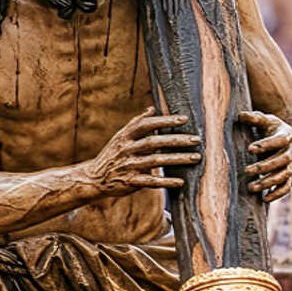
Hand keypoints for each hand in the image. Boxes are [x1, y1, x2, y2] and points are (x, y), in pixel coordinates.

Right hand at [86, 109, 200, 195]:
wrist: (95, 178)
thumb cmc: (113, 155)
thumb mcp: (120, 137)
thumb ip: (136, 124)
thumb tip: (152, 109)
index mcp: (124, 136)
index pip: (146, 124)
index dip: (165, 121)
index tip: (184, 119)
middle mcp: (126, 149)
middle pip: (154, 142)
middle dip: (177, 140)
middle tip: (196, 139)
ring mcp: (128, 165)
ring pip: (156, 161)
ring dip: (178, 159)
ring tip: (196, 157)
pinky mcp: (130, 182)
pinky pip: (151, 181)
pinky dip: (166, 181)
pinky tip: (180, 182)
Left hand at [240, 110, 291, 201]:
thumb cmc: (281, 131)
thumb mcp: (270, 122)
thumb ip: (255, 118)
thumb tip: (239, 115)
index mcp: (287, 137)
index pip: (278, 141)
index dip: (265, 145)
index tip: (250, 149)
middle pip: (281, 161)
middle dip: (264, 166)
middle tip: (246, 171)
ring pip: (283, 176)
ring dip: (267, 182)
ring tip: (251, 187)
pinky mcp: (291, 177)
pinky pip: (286, 187)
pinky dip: (276, 194)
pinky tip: (264, 199)